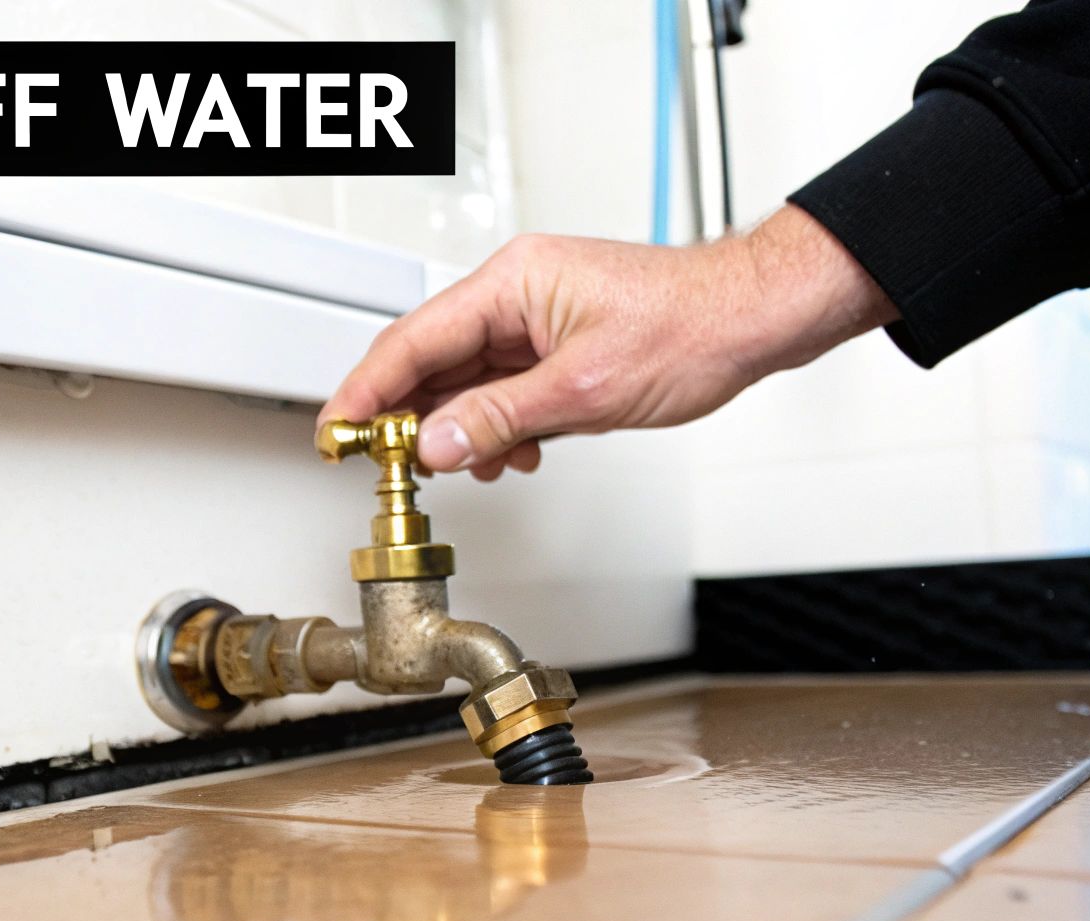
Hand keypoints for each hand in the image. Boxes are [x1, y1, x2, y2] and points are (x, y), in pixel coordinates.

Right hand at [318, 204, 898, 478]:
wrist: (751, 320)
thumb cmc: (690, 328)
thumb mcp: (583, 390)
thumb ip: (498, 419)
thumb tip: (436, 445)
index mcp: (512, 283)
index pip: (412, 339)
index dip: (367, 391)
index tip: (338, 432)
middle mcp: (516, 293)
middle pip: (430, 359)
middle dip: (407, 416)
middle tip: (384, 465)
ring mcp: (535, 319)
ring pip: (465, 379)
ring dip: (456, 428)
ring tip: (459, 469)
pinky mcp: (555, 345)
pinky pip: (502, 388)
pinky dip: (495, 426)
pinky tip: (507, 455)